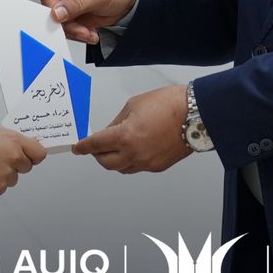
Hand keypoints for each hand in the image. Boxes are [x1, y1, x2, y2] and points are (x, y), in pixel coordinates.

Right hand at [0, 125, 46, 195]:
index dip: (34, 155)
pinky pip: (2, 187)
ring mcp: (6, 174)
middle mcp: (14, 158)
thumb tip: (28, 144)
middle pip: (27, 166)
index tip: (31, 156)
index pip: (39, 153)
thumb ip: (13, 139)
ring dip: (5, 174)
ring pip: (14, 178)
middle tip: (0, 159)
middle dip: (17, 164)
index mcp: (14, 141)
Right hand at [41, 0, 136, 43]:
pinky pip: (67, 29)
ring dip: (74, 31)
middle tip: (82, 31)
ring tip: (89, 33)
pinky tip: (90, 33)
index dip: (52, 9)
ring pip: (58, 23)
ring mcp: (66, 2)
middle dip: (67, 25)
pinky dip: (78, 34)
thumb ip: (76, 4)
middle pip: (51, 10)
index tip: (61, 21)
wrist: (129, 1)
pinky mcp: (71, 15)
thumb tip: (56, 12)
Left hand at [73, 85, 191, 173]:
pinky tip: (134, 149)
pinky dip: (131, 161)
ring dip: (113, 160)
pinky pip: (137, 167)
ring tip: (115, 149)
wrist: (194, 114)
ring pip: (121, 169)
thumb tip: (109, 131)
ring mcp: (147, 163)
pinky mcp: (158, 167)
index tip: (78, 148)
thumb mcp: (134, 105)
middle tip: (95, 147)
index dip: (84, 146)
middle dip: (97, 155)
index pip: (96, 145)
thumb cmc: (169, 104)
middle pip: (105, 162)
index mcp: (125, 136)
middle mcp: (134, 154)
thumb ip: (118, 121)